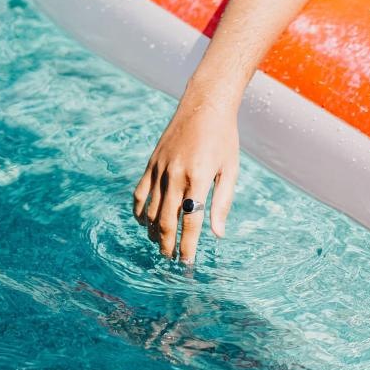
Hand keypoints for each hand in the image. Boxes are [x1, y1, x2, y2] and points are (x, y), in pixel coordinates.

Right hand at [133, 94, 238, 262]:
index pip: (191, 221)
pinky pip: (140, 192)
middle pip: (166, 220)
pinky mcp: (151, 163)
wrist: (204, 106)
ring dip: (153, 232)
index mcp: (199, 177)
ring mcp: (160, 168)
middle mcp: (176, 174)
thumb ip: (223, 202)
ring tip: (160, 245)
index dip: (188, 246)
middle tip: (171, 260)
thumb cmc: (224, 139)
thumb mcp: (230, 170)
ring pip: (150, 210)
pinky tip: (144, 223)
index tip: (186, 263)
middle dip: (168, 244)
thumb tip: (217, 234)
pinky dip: (139, 211)